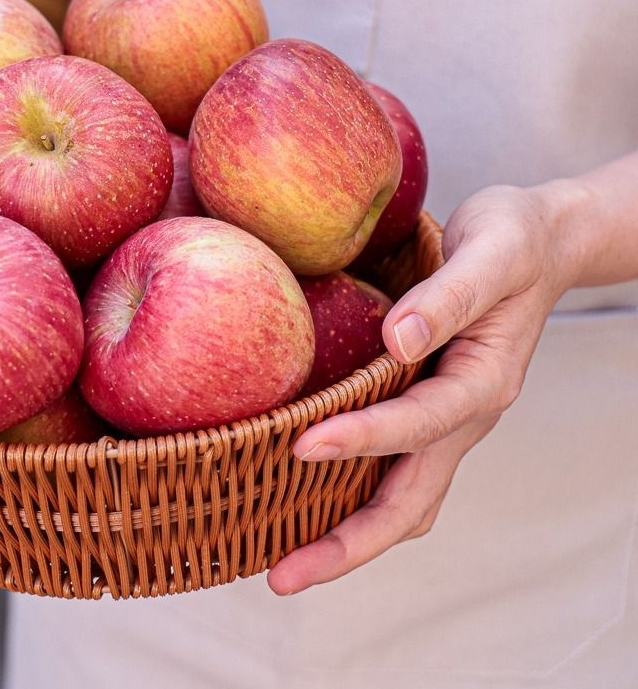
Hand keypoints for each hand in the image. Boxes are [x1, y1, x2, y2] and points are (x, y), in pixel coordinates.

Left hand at [267, 182, 578, 594]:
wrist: (537, 243)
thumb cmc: (513, 241)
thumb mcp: (492, 252)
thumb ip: (450, 295)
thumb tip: (399, 340)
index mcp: (483, 382)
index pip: (419, 423)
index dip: (363, 438)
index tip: (303, 445)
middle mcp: (463, 416)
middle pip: (409, 501)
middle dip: (348, 543)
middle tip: (280, 575)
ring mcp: (444, 421)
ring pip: (399, 500)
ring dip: (345, 537)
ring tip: (281, 563)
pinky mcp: (422, 411)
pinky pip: (389, 470)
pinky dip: (348, 496)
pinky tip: (300, 497)